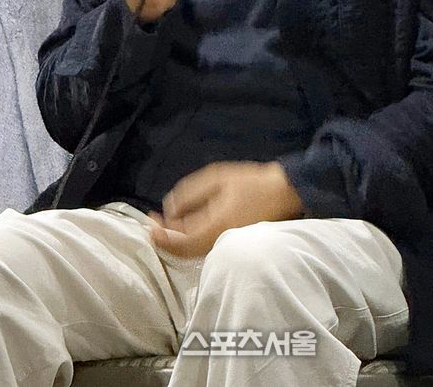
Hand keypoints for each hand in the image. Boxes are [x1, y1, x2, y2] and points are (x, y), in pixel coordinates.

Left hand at [148, 161, 304, 257]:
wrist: (282, 192)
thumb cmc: (251, 182)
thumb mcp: (217, 178)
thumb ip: (189, 192)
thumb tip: (169, 209)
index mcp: (215, 226)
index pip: (180, 242)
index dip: (161, 235)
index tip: (150, 221)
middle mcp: (218, 241)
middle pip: (183, 253)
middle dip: (164, 238)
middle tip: (153, 221)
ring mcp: (225, 244)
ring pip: (192, 254)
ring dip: (175, 241)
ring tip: (164, 222)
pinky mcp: (229, 243)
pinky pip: (202, 249)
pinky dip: (187, 241)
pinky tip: (183, 225)